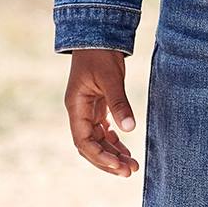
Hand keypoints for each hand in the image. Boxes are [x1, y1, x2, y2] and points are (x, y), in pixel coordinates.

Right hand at [65, 49, 138, 175]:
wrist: (98, 35)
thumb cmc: (100, 54)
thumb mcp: (111, 78)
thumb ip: (119, 103)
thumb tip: (130, 129)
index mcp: (76, 106)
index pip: (83, 141)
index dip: (100, 156)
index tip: (118, 165)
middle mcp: (79, 112)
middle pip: (90, 146)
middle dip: (108, 161)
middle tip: (129, 171)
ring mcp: (87, 110)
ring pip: (97, 141)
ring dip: (112, 154)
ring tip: (131, 166)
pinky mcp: (97, 106)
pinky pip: (103, 131)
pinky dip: (114, 142)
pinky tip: (127, 150)